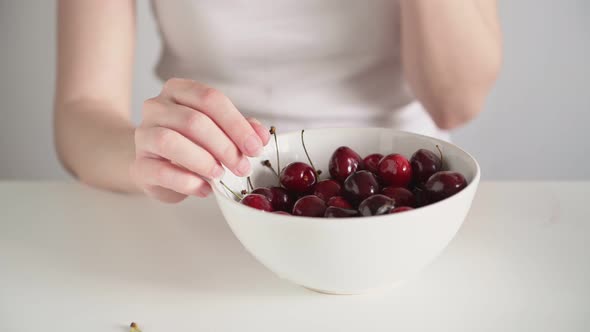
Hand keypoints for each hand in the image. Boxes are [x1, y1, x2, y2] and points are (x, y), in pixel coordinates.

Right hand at [130, 78, 269, 202]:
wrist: (156, 164)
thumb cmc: (191, 143)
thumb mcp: (219, 131)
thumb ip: (241, 130)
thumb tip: (262, 136)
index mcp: (179, 90)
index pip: (210, 99)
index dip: (236, 124)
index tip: (255, 147)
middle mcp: (156, 107)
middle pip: (193, 121)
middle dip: (224, 146)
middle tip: (242, 167)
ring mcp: (144, 135)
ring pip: (170, 141)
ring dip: (203, 161)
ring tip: (220, 175)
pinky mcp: (139, 165)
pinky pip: (160, 170)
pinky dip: (187, 182)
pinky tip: (204, 188)